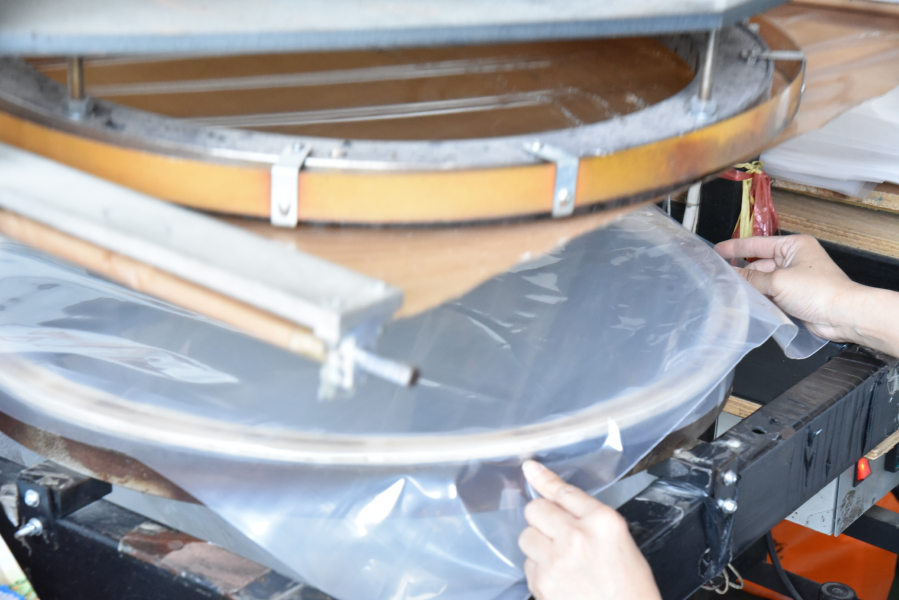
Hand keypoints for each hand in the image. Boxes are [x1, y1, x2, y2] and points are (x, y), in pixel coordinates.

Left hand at [518, 460, 661, 599]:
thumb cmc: (630, 590)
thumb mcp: (622, 543)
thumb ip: (590, 519)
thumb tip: (559, 503)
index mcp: (604, 522)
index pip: (564, 492)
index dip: (543, 479)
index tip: (530, 468)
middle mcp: (578, 537)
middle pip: (536, 510)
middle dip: (542, 519)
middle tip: (556, 534)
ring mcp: (556, 561)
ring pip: (526, 537)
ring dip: (538, 546)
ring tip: (561, 562)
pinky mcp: (542, 584)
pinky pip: (527, 565)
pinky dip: (539, 571)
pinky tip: (560, 580)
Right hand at [714, 235, 860, 340]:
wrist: (843, 315)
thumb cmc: (817, 290)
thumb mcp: (778, 281)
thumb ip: (751, 278)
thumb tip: (730, 275)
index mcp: (793, 245)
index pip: (758, 244)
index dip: (735, 247)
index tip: (716, 251)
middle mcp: (795, 259)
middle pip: (759, 263)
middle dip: (742, 270)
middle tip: (718, 276)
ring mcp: (795, 278)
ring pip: (764, 280)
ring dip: (751, 286)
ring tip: (728, 290)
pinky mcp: (795, 296)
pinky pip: (771, 293)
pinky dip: (760, 297)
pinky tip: (745, 301)